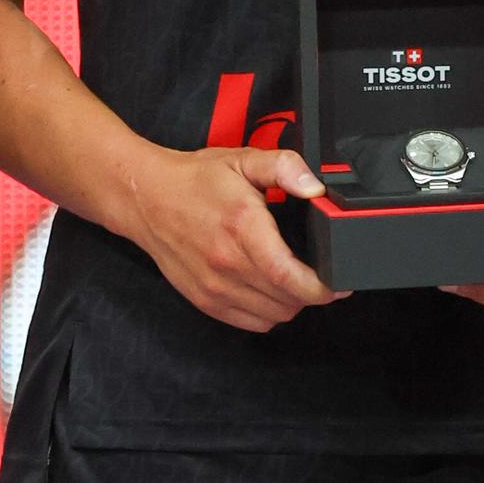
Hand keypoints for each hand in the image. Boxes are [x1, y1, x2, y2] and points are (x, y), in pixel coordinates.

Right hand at [126, 144, 345, 333]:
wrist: (145, 197)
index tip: (339, 282)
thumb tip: (315, 186)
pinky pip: (253, 323)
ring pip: (275, 315)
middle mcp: (227, 263)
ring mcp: (214, 286)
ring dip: (291, 302)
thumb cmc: (194, 180)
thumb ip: (285, 167)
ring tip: (290, 279)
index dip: (323, 287)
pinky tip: (267, 289)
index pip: (291, 276)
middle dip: (312, 290)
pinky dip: (268, 312)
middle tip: (317, 272)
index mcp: (242, 227)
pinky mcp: (205, 300)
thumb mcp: (242, 159)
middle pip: (289, 300)